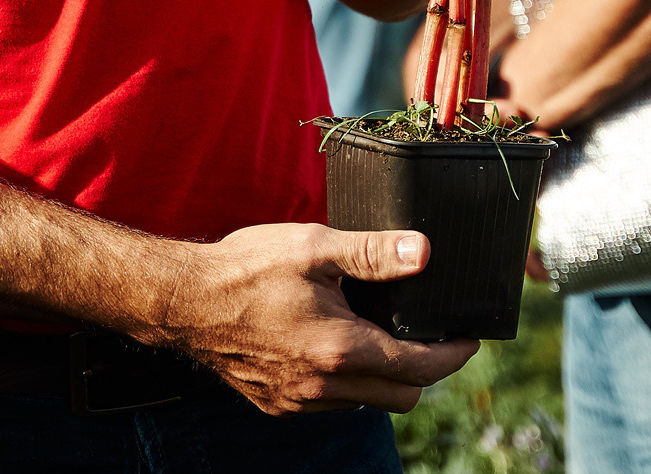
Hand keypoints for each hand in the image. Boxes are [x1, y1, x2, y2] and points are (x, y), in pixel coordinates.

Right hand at [154, 224, 473, 413]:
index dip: (453, 354)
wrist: (182, 301)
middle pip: (402, 397)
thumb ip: (373, 252)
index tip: (468, 338)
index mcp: (342, 349)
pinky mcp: (276, 404)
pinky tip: (334, 347)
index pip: (421, 367)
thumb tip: (425, 253)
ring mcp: (299, 401)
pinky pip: (331, 404)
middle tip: (429, 336)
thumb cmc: (246, 269)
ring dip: (384, 377)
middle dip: (425, 371)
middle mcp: (324, 387)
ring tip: (381, 336)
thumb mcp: (314, 247)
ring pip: (366, 403)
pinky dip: (347, 382)